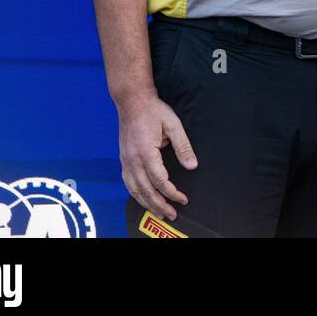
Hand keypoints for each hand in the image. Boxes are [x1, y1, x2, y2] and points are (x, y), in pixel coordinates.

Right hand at [117, 93, 196, 220]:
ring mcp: (125, 160)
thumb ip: (183, 147)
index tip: (183, 199)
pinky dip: (136, 194)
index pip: (159, 180)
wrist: (132, 101)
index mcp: (146, 152)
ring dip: (147, 204)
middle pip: (146, 190)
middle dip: (160, 205)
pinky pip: (128, 183)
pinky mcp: (123, 159)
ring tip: (160, 212)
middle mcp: (132, 160)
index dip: (172, 193)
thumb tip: (192, 166)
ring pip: (135, 189)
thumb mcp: (174, 125)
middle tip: (173, 214)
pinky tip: (143, 199)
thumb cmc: (153, 111)